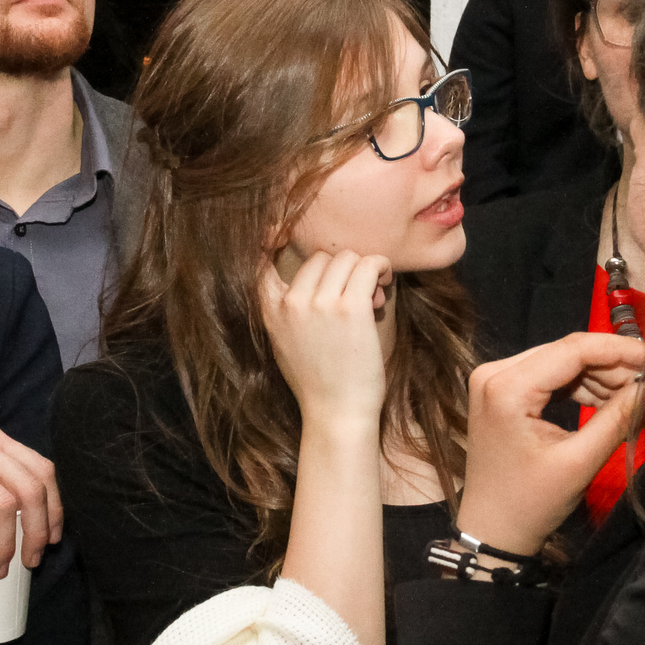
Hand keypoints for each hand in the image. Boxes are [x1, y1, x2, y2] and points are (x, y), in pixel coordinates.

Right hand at [259, 251, 391, 431]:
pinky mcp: (351, 308)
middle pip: (321, 257)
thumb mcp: (285, 343)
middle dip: (342, 271)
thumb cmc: (319, 382)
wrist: (337, 414)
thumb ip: (289, 308)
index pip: (260, 259)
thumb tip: (319, 275)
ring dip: (364, 271)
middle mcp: (291, 302)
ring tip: (372, 297)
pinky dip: (381, 269)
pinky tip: (384, 284)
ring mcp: (320, 303)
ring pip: (347, 259)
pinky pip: (369, 265)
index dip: (271, 238)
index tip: (280, 231)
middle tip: (357, 295)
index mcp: (269, 310)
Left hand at [458, 332, 644, 556]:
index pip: (574, 349)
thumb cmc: (530, 503)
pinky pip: (551, 375)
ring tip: (636, 397)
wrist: (492, 531)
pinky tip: (609, 401)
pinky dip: (582, 386)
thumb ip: (620, 418)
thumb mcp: (580, 461)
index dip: (622, 351)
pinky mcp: (502, 390)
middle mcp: (495, 372)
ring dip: (601, 376)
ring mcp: (496, 379)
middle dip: (615, 365)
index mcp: (507, 387)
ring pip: (562, 361)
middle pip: (568, 351)